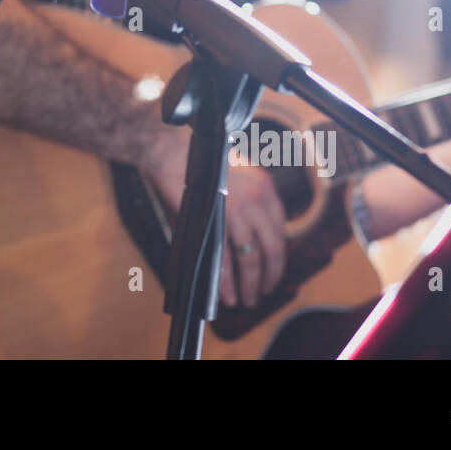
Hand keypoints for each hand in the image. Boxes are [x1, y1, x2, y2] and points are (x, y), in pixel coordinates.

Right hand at [143, 132, 286, 308]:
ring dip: (250, 285)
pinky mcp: (216, 221)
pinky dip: (227, 283)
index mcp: (265, 188)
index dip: (277, 257)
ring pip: (252, 260)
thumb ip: (243, 205)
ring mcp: (238, 211)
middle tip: (262, 292)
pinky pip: (226, 261)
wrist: (170, 150)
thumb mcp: (232, 177)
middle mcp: (258, 200)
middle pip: (272, 250)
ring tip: (246, 300)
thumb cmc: (196, 164)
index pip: (280, 231)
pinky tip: (226, 295)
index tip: (271, 271)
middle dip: (269, 277)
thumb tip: (243, 243)